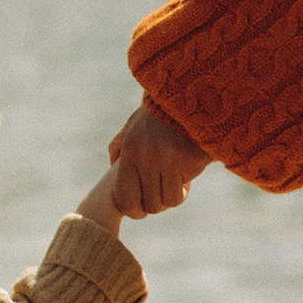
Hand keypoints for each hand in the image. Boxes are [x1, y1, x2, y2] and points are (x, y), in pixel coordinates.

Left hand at [109, 98, 209, 219]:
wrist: (189, 91)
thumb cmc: (158, 112)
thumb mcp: (132, 125)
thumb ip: (119, 146)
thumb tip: (112, 167)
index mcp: (130, 152)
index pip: (124, 200)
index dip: (134, 210)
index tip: (141, 207)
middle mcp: (147, 158)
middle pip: (149, 206)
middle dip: (156, 204)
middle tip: (161, 192)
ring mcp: (170, 160)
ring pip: (169, 201)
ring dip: (173, 196)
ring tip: (175, 181)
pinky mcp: (191, 160)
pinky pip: (185, 188)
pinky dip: (186, 184)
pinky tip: (186, 170)